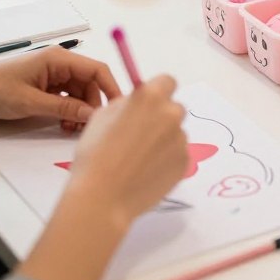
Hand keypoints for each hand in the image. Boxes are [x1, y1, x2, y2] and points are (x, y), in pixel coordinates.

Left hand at [0, 46, 120, 131]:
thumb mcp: (31, 103)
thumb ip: (64, 109)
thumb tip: (92, 116)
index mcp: (58, 59)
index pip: (96, 70)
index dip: (111, 88)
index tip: (119, 109)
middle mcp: (59, 63)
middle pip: (90, 83)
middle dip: (93, 105)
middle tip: (89, 128)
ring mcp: (52, 75)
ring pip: (80, 93)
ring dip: (81, 111)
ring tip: (72, 130)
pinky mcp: (45, 86)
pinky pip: (67, 98)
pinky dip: (69, 112)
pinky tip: (64, 125)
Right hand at [69, 75, 187, 222]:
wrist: (102, 197)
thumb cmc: (95, 154)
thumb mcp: (101, 116)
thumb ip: (125, 104)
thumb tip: (137, 105)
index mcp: (151, 97)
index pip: (167, 81)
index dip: (157, 92)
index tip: (147, 105)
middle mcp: (171, 114)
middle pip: (173, 108)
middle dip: (161, 117)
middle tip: (141, 136)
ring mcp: (181, 140)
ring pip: (175, 133)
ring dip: (163, 140)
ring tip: (140, 160)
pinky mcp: (185, 163)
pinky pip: (177, 154)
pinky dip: (166, 160)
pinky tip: (147, 173)